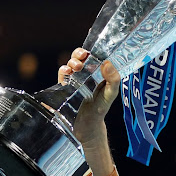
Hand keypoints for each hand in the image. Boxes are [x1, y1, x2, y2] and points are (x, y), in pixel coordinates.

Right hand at [58, 48, 119, 175]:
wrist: (88, 126)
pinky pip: (62, 75)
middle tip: (82, 57)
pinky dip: (63, 70)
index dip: (92, 50)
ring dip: (71, 61)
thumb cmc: (101, 108)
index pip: (95, 56)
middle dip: (79, 53)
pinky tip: (67, 72)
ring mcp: (75, 80)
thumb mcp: (111, 94)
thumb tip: (107, 63)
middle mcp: (86, 74)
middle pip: (80, 57)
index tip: (92, 49)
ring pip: (70, 64)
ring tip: (76, 67)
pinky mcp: (65, 87)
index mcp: (98, 73)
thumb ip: (113, 80)